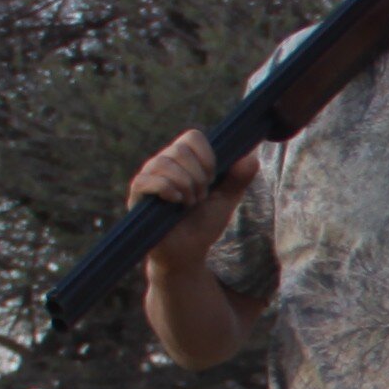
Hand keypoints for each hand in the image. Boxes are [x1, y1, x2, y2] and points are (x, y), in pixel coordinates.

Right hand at [130, 131, 256, 267]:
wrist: (188, 252)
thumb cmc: (204, 223)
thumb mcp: (226, 199)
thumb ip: (239, 178)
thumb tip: (252, 157)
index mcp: (185, 160)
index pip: (193, 137)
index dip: (208, 156)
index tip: (213, 179)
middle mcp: (164, 163)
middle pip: (180, 149)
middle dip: (198, 176)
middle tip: (201, 198)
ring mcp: (149, 177)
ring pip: (164, 163)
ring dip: (185, 185)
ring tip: (189, 203)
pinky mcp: (137, 195)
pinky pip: (146, 180)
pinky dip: (166, 189)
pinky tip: (176, 202)